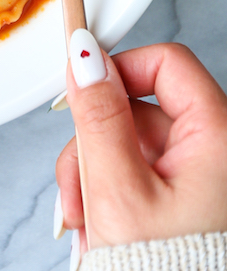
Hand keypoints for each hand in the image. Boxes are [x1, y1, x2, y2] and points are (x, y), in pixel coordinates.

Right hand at [56, 33, 226, 255]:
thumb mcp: (117, 190)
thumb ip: (98, 116)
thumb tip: (84, 56)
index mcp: (218, 138)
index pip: (165, 64)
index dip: (118, 70)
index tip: (80, 91)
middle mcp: (216, 154)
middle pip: (138, 112)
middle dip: (94, 147)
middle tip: (75, 190)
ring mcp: (202, 182)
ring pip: (131, 147)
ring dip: (95, 179)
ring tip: (85, 225)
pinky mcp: (186, 205)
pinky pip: (138, 179)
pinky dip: (111, 198)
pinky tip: (100, 231)